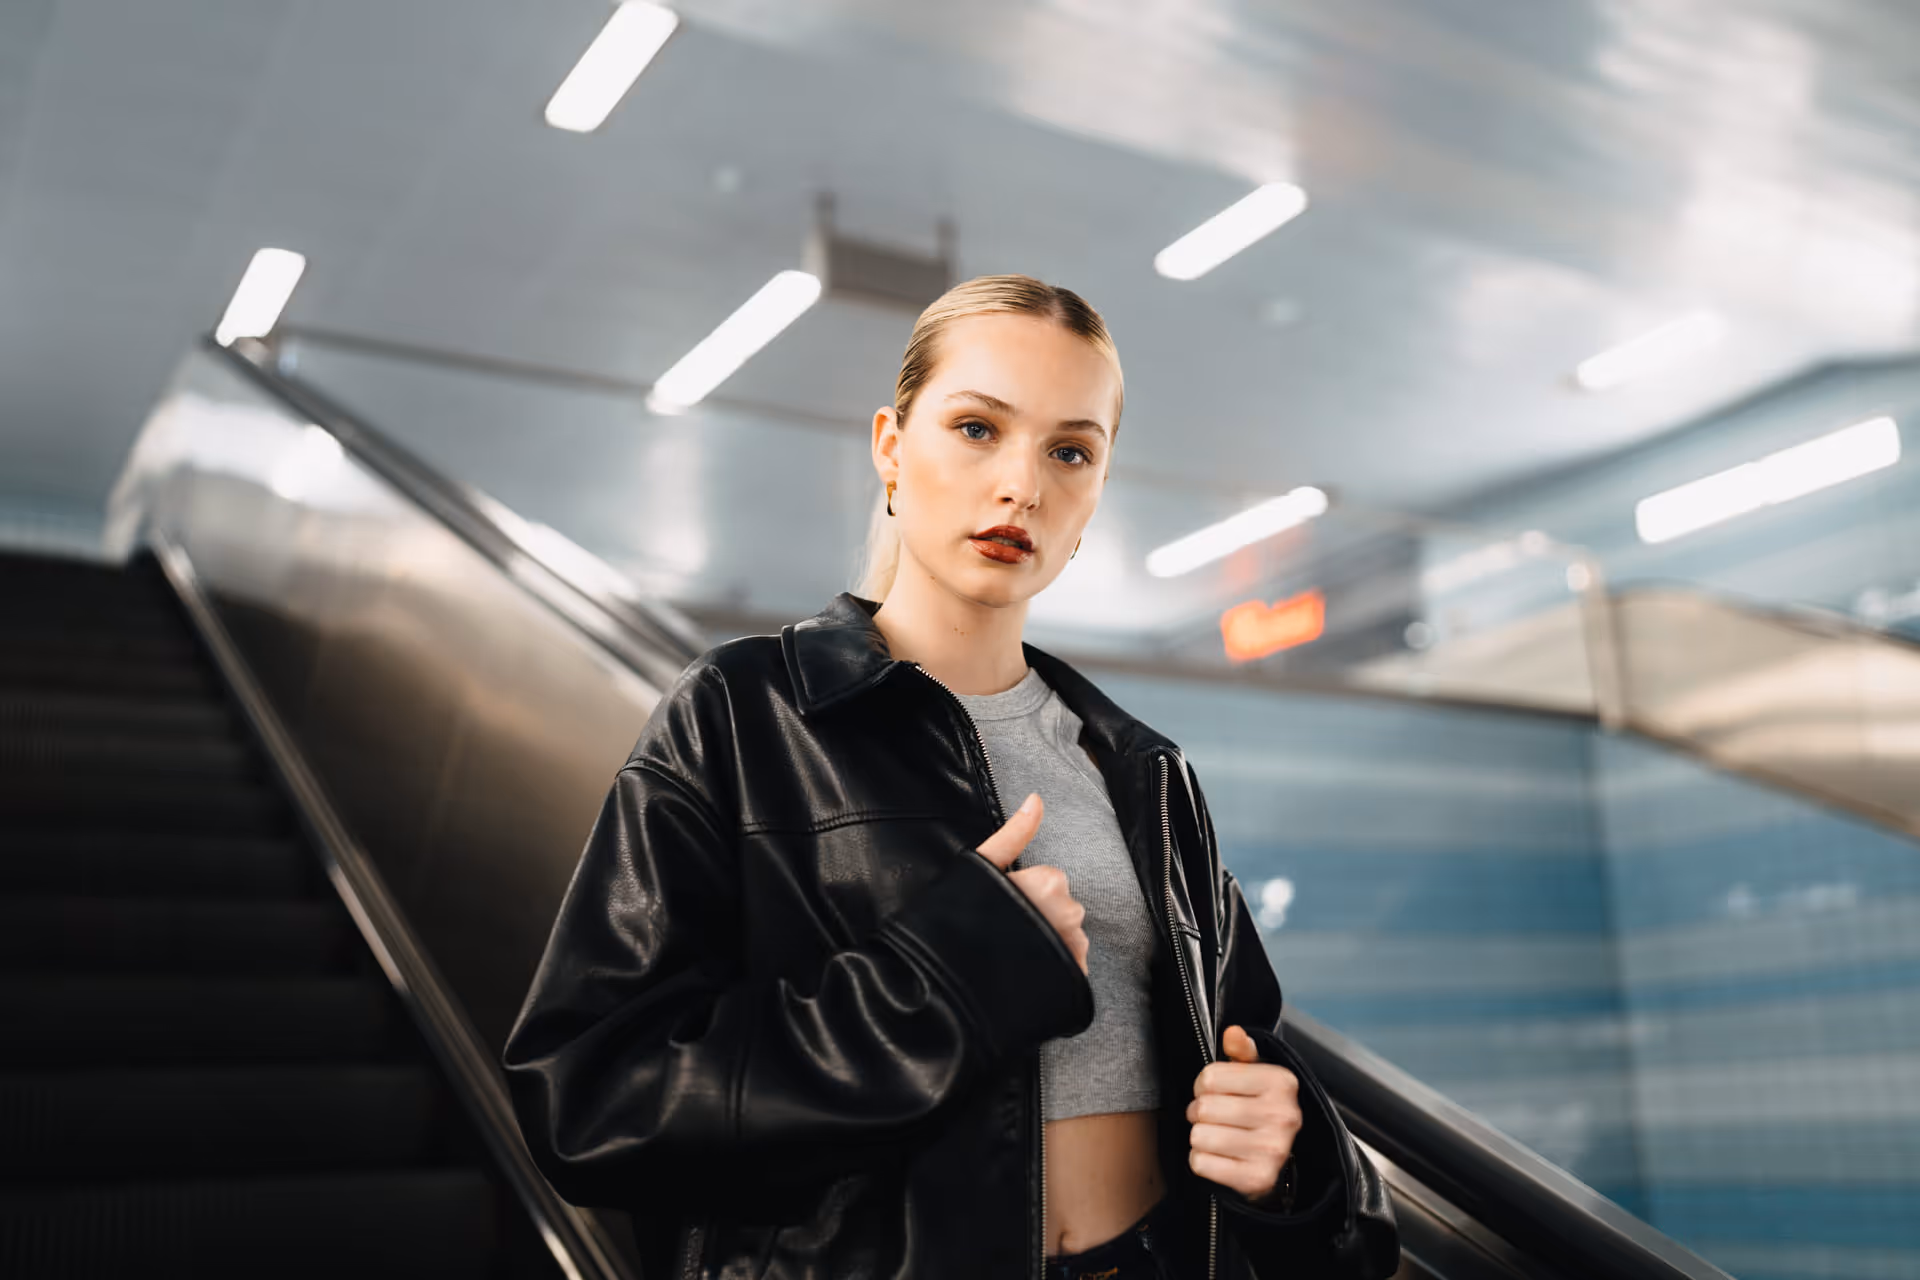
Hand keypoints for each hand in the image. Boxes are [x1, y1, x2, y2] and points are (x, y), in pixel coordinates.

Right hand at [976, 792, 1088, 972]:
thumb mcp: (984, 864)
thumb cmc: (962, 915)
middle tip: (1006, 934)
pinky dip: (1056, 970)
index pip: (1048, 884)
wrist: (953, 976)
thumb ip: (1015, 832)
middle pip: (1061, 911)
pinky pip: (1073, 967)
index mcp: (1050, 881)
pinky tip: (1029, 973)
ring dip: (1049, 945)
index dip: (1023, 897)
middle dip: (1040, 920)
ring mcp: (1074, 945)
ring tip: (1015, 956)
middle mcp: (1070, 911)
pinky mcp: (1073, 975)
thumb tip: (1036, 797)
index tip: (1002, 909)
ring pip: (1068, 938)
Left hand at [1185, 1025, 1300, 1201]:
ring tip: (1218, 1136)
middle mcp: (1282, 1116)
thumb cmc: (1261, 1110)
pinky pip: (1200, 1163)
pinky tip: (1221, 1157)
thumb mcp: (1257, 1075)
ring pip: (1199, 1136)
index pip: (1210, 1077)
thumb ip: (1242, 1051)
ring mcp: (1271, 1150)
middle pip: (1204, 1108)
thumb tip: (1233, 1033)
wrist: (1285, 1162)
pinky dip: (1202, 1160)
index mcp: (1282, 1083)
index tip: (1218, 1093)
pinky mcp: (1257, 1179)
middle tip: (1215, 1117)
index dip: (1204, 1084)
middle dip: (1201, 1112)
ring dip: (1201, 1137)